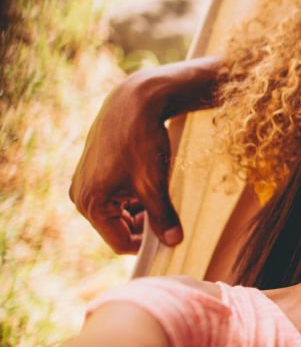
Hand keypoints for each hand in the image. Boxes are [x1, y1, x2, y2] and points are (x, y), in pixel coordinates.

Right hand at [70, 70, 182, 253]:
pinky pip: (115, 195)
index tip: (170, 239)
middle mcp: (81, 196)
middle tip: (171, 218)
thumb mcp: (154, 184)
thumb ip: (163, 217)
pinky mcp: (93, 170)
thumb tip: (173, 242)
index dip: (146, 245)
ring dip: (141, 210)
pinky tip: (152, 184)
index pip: (119, 242)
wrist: (133, 101)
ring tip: (163, 197)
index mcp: (91, 203)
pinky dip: (134, 195)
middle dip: (144, 226)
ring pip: (118, 211)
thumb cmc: (141, 142)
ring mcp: (85, 182)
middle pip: (118, 228)